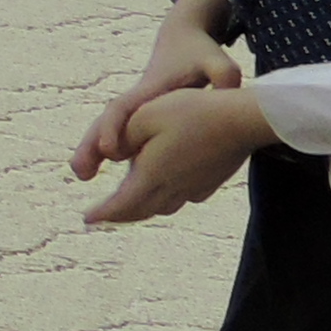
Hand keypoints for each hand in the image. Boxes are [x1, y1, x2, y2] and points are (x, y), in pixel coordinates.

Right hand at [72, 9, 241, 182]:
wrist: (183, 38)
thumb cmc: (199, 51)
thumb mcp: (216, 60)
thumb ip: (224, 74)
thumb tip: (226, 88)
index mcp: (150, 88)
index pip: (123, 108)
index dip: (113, 129)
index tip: (109, 152)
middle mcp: (137, 100)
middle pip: (104, 121)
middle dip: (89, 146)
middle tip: (80, 173)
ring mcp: (137, 109)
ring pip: (109, 130)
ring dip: (92, 152)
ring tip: (82, 176)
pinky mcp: (142, 117)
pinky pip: (123, 137)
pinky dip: (112, 153)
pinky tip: (119, 180)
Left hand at [80, 86, 270, 225]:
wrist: (243, 120)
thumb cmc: (192, 112)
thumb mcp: (144, 115)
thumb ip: (122, 138)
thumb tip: (112, 156)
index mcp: (152, 175)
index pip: (121, 204)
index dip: (102, 212)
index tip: (87, 219)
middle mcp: (173, 188)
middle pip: (139, 210)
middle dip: (118, 215)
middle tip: (102, 217)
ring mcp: (194, 187)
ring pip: (161, 207)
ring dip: (141, 209)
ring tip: (129, 205)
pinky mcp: (209, 182)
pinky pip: (181, 198)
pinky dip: (165, 199)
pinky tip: (166, 192)